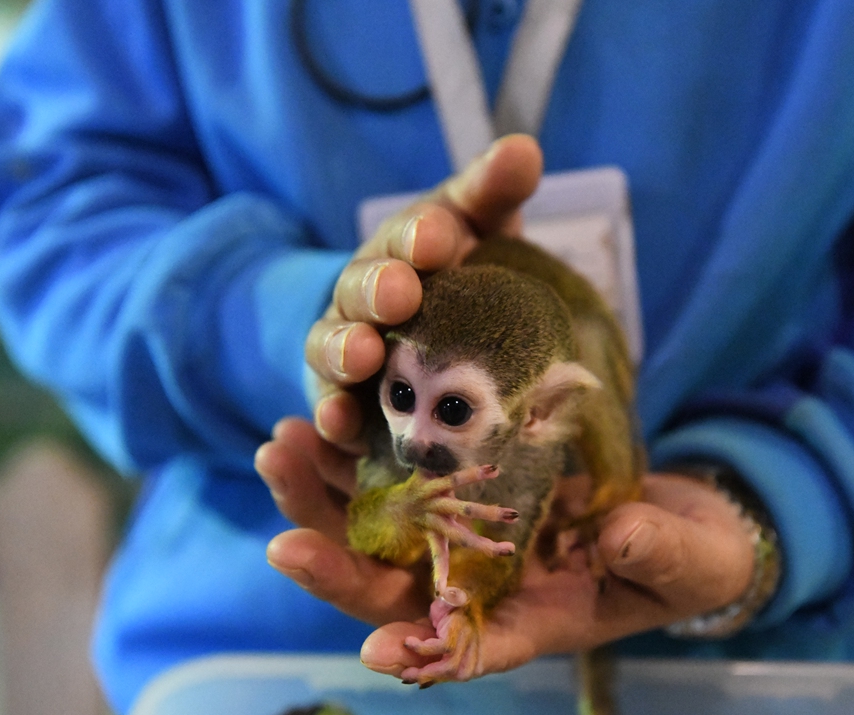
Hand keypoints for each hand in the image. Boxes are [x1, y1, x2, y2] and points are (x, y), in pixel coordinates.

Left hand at [255, 418, 755, 679]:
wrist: (683, 518)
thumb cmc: (692, 558)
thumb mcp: (687, 560)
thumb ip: (655, 552)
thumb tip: (615, 534)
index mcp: (534, 616)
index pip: (473, 645)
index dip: (426, 651)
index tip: (378, 648)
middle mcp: (484, 579)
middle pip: (394, 584)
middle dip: (336, 562)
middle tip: (282, 536)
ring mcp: (471, 528)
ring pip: (381, 522)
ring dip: (326, 493)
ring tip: (281, 447)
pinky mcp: (468, 479)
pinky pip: (403, 467)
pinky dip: (364, 444)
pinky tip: (329, 409)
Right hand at [306, 135, 542, 453]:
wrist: (417, 330)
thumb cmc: (457, 271)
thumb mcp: (478, 226)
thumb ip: (494, 191)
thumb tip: (524, 148)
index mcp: (408, 245)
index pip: (415, 232)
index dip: (424, 233)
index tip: (439, 238)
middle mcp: (369, 289)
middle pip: (366, 286)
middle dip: (380, 287)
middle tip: (401, 293)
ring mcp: (349, 342)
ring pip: (335, 343)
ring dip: (345, 348)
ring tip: (362, 356)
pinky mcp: (340, 397)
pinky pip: (329, 404)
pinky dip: (330, 413)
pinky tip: (337, 426)